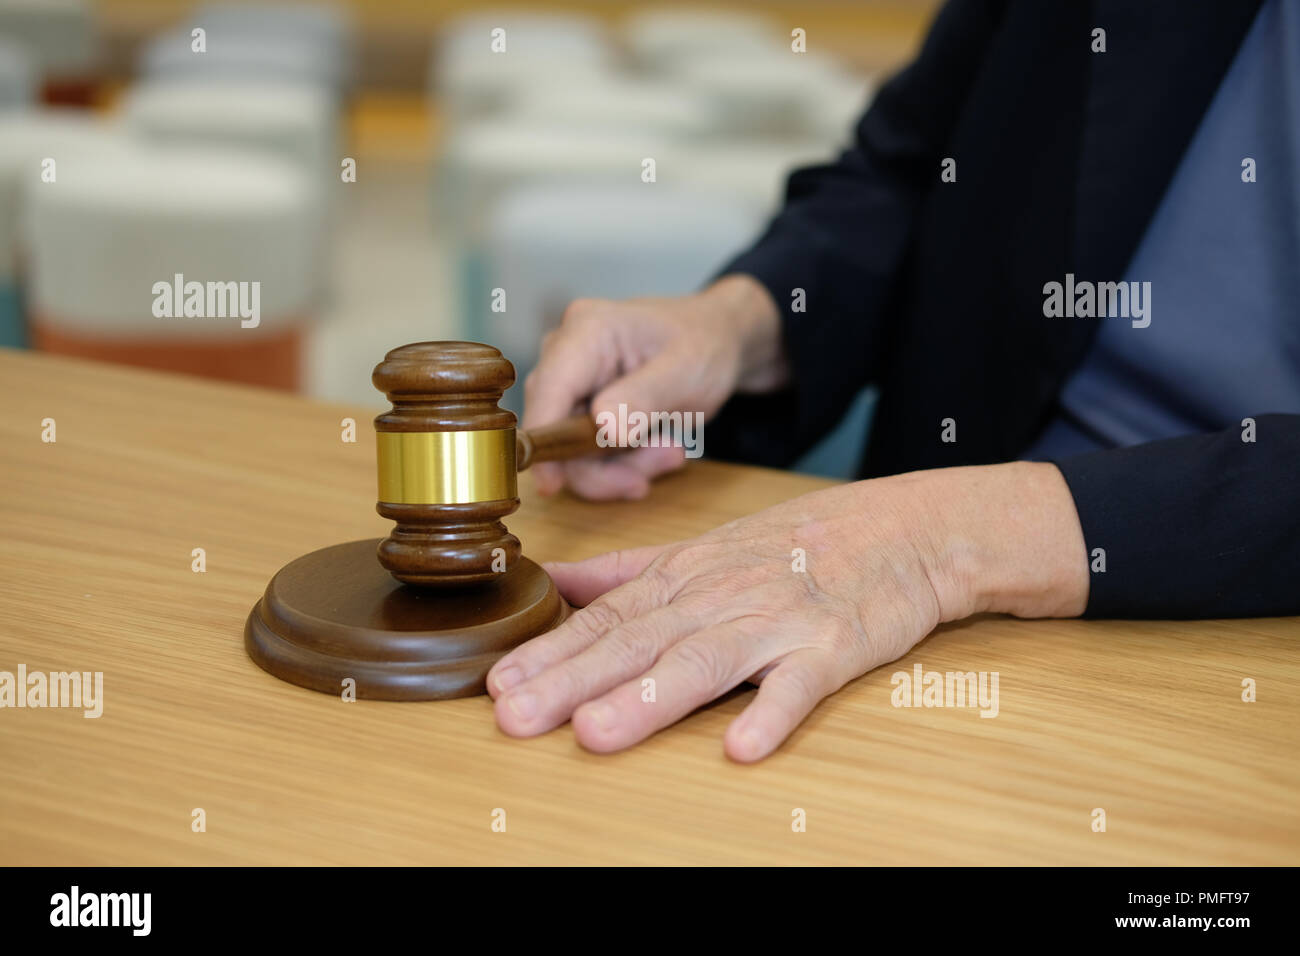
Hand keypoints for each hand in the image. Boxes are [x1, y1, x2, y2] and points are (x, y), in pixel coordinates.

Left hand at [488, 461, 1088, 760]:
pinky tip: (742, 748)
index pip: (608, 618)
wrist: (906, 530)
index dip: (552, 652)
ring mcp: (777, 621)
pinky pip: (801, 684)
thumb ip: (626, 569)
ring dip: (650, 697)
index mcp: (686, 576)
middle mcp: (721, 596)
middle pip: (639, 641)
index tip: (498, 686)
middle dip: (572, 680)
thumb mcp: (705, 547)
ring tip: (596, 734)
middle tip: (516, 717)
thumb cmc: (798, 544)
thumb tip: (553, 579)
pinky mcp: (833, 647)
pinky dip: (773, 713)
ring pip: (706, 659)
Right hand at [522, 275, 787, 500]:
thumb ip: (643, 398)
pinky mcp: (580, 403)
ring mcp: (572, 379)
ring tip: (672, 454)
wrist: (719, 343)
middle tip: (660, 466)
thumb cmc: (704, 345)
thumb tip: (602, 427)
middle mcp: (567, 352)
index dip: (544, 439)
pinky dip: (621, 462)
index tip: (552, 485)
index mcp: (587, 332)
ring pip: (570, 447)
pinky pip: (585, 450)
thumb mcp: (686, 371)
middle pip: (555, 426)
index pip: (548, 390)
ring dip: (619, 465)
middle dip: (602, 462)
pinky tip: (660, 450)